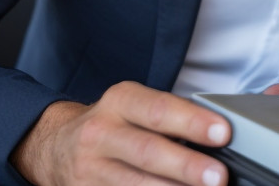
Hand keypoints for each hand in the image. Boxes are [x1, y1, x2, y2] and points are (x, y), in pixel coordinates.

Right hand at [9, 81, 230, 185]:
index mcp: (120, 102)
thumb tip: (224, 130)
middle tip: (219, 176)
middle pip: (148, 151)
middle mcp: (101, 133)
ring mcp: (89, 170)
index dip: (192, 122)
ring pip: (134, 184)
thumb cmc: (114, 125)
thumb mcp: (135, 106)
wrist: (55, 148)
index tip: (223, 133)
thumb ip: (175, 115)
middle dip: (187, 166)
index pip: (159, 110)